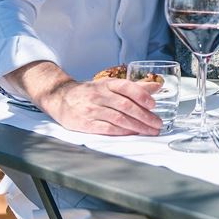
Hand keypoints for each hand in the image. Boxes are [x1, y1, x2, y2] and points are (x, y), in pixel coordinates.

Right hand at [7, 62, 162, 135]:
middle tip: (158, 124)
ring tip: (150, 131)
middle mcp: (99, 95)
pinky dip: (122, 132)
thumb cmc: (90, 92)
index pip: (126, 87)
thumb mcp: (110, 85)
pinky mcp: (85, 123)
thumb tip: (157, 86)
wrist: (60, 98)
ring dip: (137, 126)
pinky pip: (107, 128)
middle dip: (144, 116)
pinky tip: (132, 134)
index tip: (153, 104)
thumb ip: (134, 87)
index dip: (141, 95)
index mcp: (107, 84)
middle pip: (126, 106)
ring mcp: (92, 109)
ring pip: (118, 118)